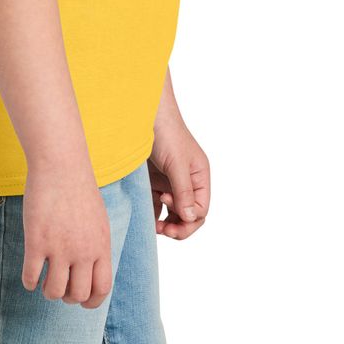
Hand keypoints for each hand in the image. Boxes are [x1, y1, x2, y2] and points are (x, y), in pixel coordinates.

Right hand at [21, 161, 112, 309]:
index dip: (91, 301)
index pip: (102, 288)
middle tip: (60, 286)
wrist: (60, 163)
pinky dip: (29, 282)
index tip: (81, 300)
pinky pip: (30, 277)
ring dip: (48, 291)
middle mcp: (83, 250)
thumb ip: (96, 245)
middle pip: (78, 294)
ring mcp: (59, 247)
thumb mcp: (98, 218)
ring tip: (44, 282)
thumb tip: (92, 269)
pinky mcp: (36, 241)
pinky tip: (29, 275)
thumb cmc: (78, 187)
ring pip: (54, 291)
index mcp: (101, 245)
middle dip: (68, 297)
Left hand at [148, 114, 209, 239]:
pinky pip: (157, 204)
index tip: (168, 209)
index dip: (188, 219)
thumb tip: (191, 219)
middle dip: (178, 226)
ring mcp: (170, 182)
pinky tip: (145, 214)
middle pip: (188, 215)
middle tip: (162, 230)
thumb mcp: (176, 163)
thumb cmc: (166, 132)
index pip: (201, 210)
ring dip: (164, 222)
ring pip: (172, 213)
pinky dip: (152, 212)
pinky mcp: (154, 181)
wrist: (143, 113)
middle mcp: (187, 182)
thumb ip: (184, 191)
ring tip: (153, 225)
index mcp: (199, 176)